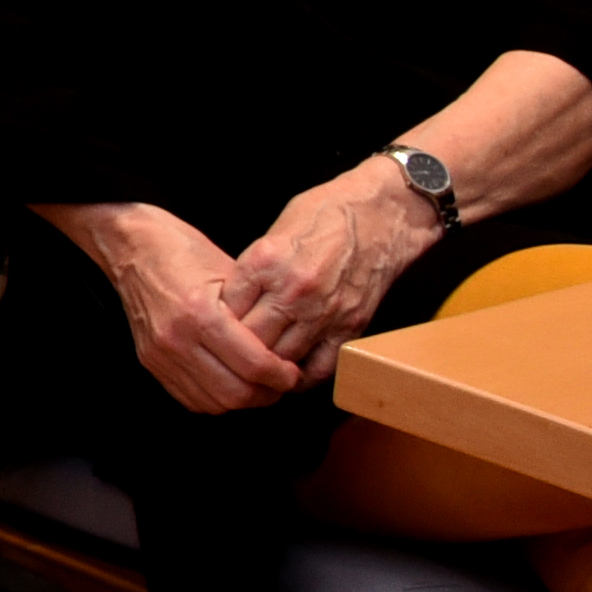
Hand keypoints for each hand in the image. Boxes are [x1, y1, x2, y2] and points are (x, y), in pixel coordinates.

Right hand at [54, 202, 301, 414]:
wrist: (131, 246)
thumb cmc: (181, 250)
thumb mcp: (230, 272)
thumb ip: (256, 313)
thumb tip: (286, 348)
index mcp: (199, 312)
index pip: (253, 365)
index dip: (282, 376)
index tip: (292, 372)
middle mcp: (175, 338)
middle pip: (235, 393)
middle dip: (267, 394)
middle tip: (280, 382)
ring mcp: (159, 353)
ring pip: (213, 404)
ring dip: (241, 400)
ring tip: (257, 384)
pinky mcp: (149, 361)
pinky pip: (190, 399)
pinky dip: (215, 399)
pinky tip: (227, 382)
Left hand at [218, 161, 423, 379]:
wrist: (380, 214)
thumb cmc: (323, 215)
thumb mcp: (273, 231)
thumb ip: (251, 269)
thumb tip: (227, 301)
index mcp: (265, 261)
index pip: (225, 309)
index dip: (215, 322)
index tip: (212, 328)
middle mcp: (293, 290)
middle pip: (251, 339)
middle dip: (236, 349)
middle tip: (227, 355)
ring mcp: (324, 311)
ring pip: (282, 357)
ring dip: (267, 366)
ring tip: (254, 370)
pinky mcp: (351, 326)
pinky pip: (321, 367)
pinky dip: (303, 376)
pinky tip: (290, 374)